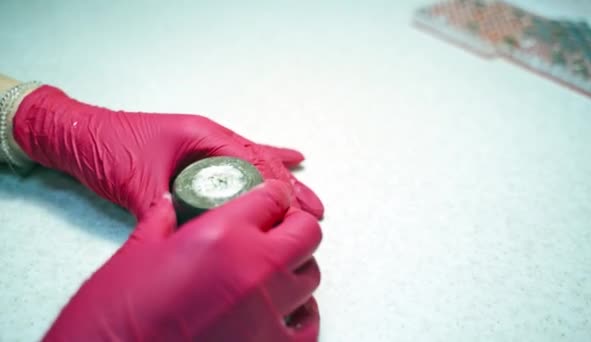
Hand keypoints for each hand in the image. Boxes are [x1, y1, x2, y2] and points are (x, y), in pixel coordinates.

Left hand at [13, 85, 323, 219]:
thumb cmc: (106, 147)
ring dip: (283, 179)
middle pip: (260, 161)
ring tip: (310, 197)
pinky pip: (239, 159)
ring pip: (255, 161)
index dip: (277, 186)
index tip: (296, 209)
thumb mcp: (136, 183)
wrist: (79, 133)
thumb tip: (189, 240)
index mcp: (200, 134)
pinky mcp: (199, 151)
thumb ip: (165, 210)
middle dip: (290, 187)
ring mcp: (205, 141)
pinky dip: (264, 162)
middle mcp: (208, 134)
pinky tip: (288, 159)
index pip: (250, 161)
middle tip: (316, 210)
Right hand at [44, 180, 322, 341]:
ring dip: (297, 268)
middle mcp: (254, 267)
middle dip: (295, 227)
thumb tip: (170, 206)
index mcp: (221, 233)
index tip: (272, 199)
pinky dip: (302, 314)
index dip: (273, 195)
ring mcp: (267, 311)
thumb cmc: (114, 314)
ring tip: (278, 269)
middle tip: (278, 231)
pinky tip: (288, 308)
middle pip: (307, 232)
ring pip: (311, 276)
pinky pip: (308, 326)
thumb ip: (163, 221)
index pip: (272, 197)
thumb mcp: (137, 252)